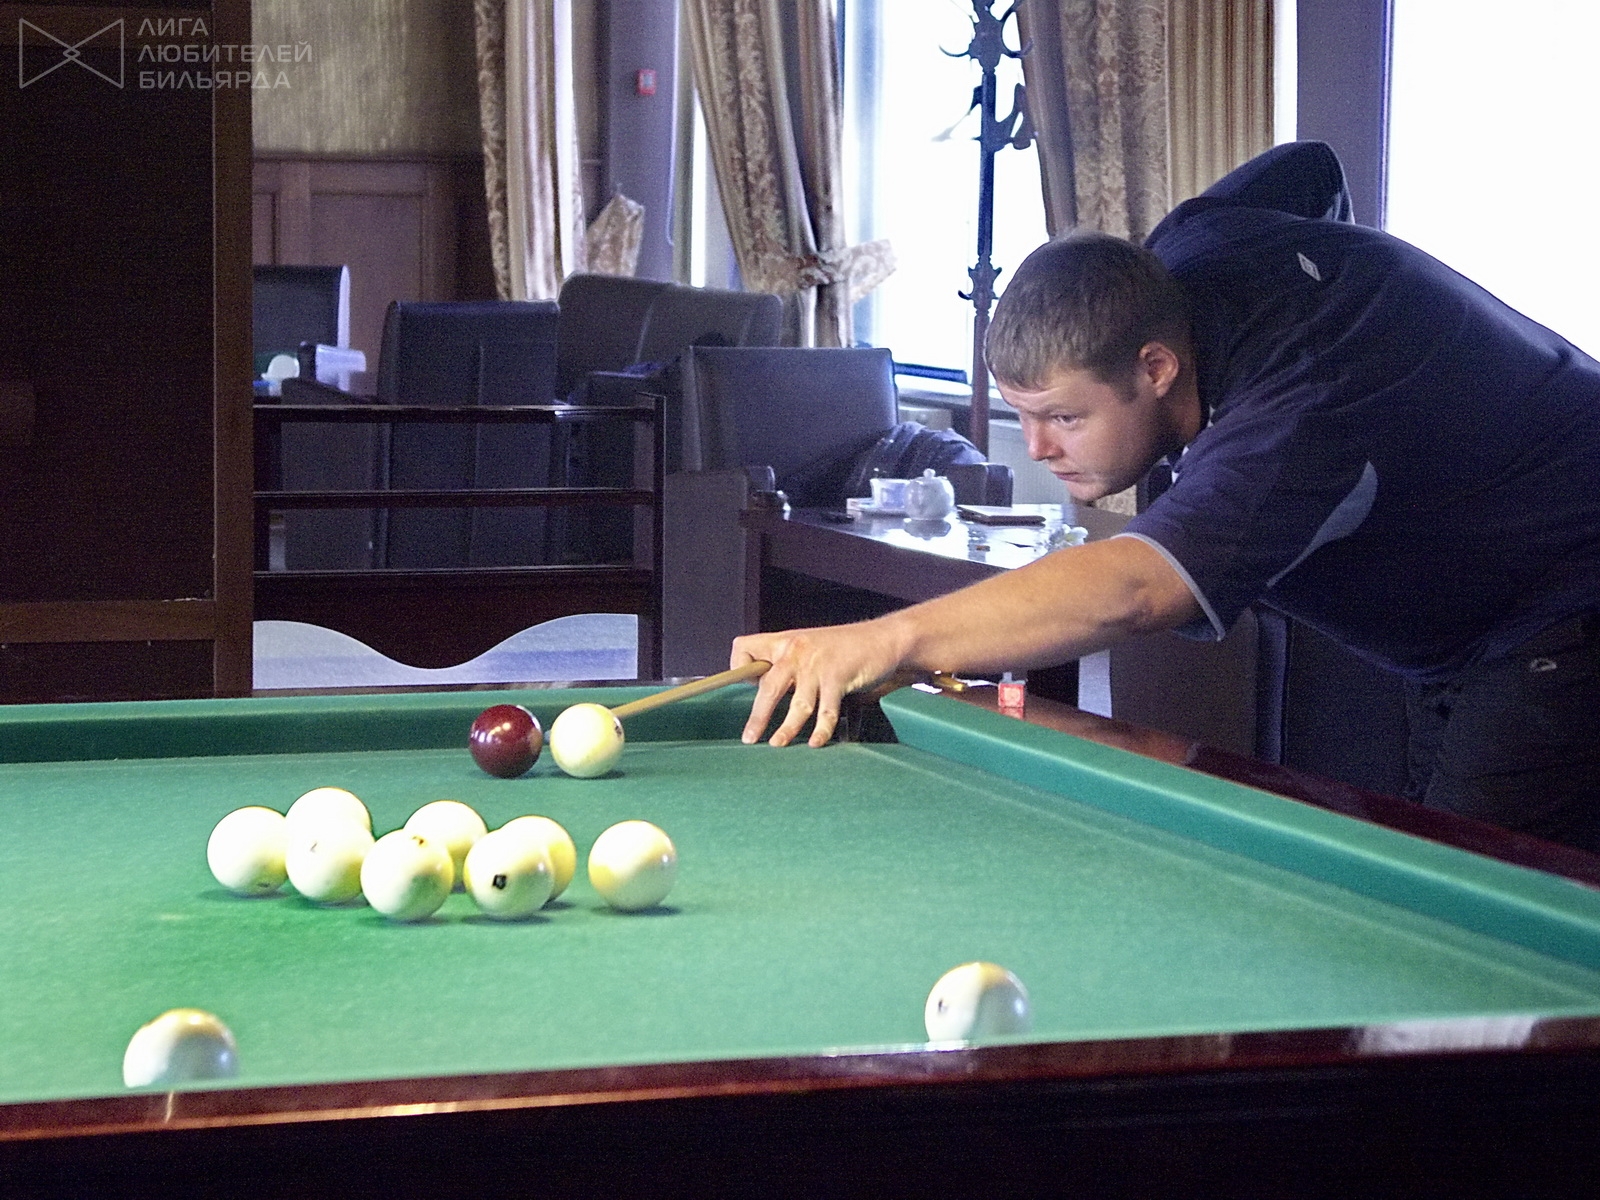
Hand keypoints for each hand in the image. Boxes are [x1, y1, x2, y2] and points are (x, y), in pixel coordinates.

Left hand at [731, 620, 907, 747]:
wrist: (883, 638)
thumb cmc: (845, 647)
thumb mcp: (809, 647)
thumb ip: (789, 664)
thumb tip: (769, 691)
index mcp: (783, 642)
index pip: (744, 648)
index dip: (739, 668)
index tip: (748, 686)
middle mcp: (796, 651)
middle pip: (768, 686)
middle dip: (758, 716)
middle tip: (750, 738)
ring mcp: (818, 665)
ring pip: (797, 705)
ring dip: (787, 729)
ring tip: (778, 745)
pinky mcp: (839, 678)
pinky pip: (825, 711)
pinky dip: (821, 730)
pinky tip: (816, 742)